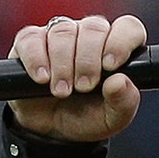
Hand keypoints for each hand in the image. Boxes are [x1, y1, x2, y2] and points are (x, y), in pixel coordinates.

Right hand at [8, 14, 144, 141]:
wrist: (51, 130)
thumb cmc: (87, 117)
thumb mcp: (112, 119)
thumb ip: (124, 102)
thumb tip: (119, 81)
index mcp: (116, 48)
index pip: (128, 27)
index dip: (121, 42)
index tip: (110, 66)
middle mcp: (90, 36)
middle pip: (94, 28)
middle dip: (88, 60)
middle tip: (83, 87)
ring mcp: (60, 35)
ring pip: (63, 31)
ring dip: (63, 64)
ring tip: (61, 92)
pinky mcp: (30, 41)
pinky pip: (32, 38)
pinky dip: (36, 59)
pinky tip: (42, 79)